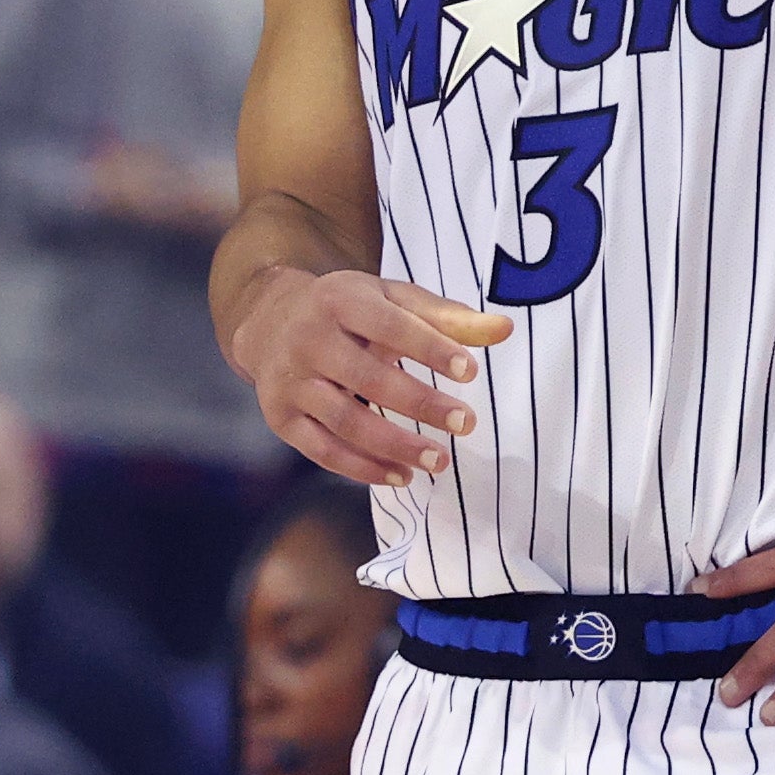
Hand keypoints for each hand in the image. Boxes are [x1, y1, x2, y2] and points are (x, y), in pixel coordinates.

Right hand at [231, 267, 508, 485]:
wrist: (269, 321)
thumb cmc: (348, 310)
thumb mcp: (392, 299)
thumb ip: (447, 318)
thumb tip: (506, 330)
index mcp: (340, 300)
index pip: (389, 325)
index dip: (430, 348)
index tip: (470, 372)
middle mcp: (308, 339)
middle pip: (368, 379)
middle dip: (421, 404)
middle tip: (467, 424)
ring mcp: (290, 382)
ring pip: (346, 422)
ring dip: (395, 446)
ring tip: (440, 461)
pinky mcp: (281, 417)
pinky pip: (323, 451)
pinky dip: (363, 468)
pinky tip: (402, 475)